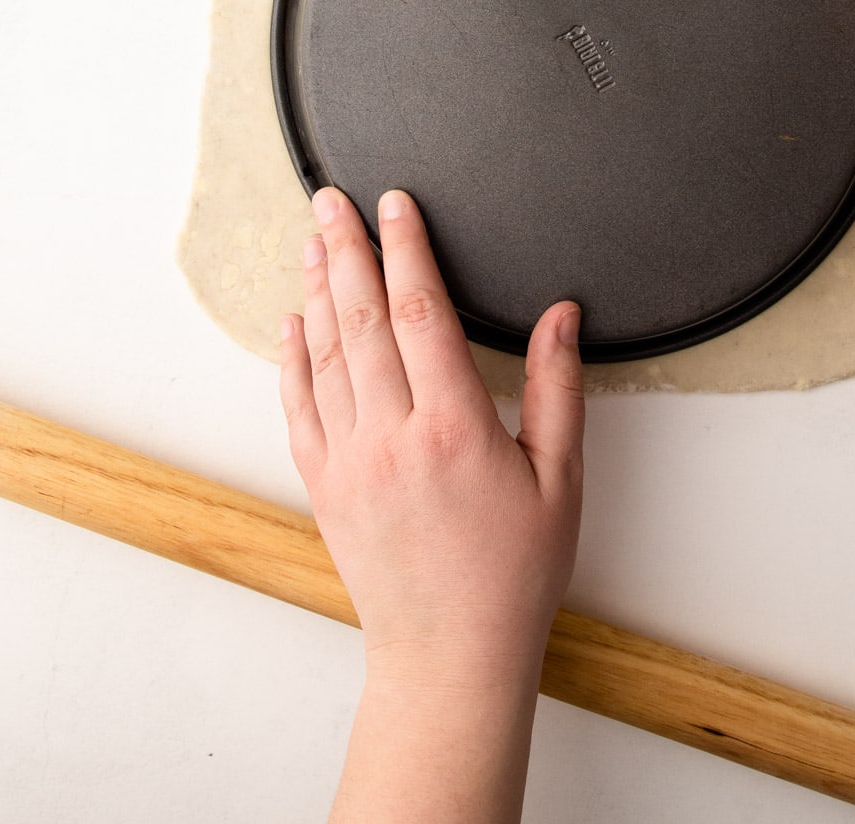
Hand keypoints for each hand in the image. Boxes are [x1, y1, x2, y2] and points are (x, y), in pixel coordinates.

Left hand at [278, 186, 583, 693]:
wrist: (448, 657)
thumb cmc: (512, 575)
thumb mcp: (559, 480)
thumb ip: (557, 389)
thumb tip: (560, 315)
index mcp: (453, 428)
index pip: (420, 312)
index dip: (406, 249)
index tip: (395, 204)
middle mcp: (392, 437)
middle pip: (361, 319)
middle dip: (347, 248)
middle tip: (330, 197)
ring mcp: (349, 461)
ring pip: (326, 354)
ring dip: (319, 289)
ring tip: (314, 238)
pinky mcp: (324, 485)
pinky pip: (299, 406)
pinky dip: (293, 357)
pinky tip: (295, 319)